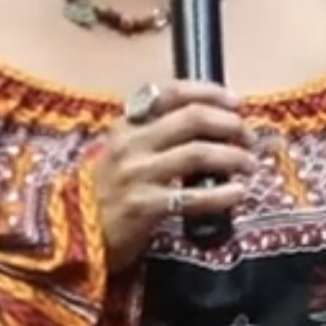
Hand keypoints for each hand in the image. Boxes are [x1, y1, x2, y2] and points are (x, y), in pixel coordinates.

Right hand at [90, 80, 260, 272]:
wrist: (75, 233)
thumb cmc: (108, 191)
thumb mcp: (123, 152)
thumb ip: (156, 135)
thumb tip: (212, 124)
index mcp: (127, 124)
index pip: (171, 93)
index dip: (209, 92)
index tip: (235, 102)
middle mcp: (131, 143)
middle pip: (192, 119)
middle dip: (230, 124)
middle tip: (248, 136)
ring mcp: (137, 175)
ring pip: (198, 153)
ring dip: (233, 157)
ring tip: (250, 164)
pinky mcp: (145, 207)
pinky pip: (194, 196)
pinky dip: (223, 193)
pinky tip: (238, 193)